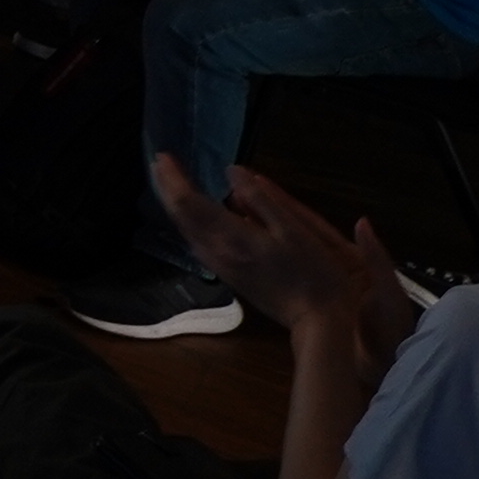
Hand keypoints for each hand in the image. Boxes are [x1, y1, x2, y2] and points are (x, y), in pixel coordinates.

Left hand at [153, 155, 408, 352]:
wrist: (317, 322)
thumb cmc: (314, 272)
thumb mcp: (295, 229)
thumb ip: (262, 200)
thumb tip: (232, 171)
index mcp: (233, 237)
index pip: (189, 203)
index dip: (173, 178)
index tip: (163, 156)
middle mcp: (219, 253)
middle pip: (181, 217)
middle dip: (167, 189)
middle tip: (161, 165)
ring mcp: (222, 267)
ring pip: (187, 232)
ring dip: (176, 206)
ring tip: (172, 184)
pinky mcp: (230, 277)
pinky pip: (198, 245)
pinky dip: (189, 224)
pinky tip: (195, 218)